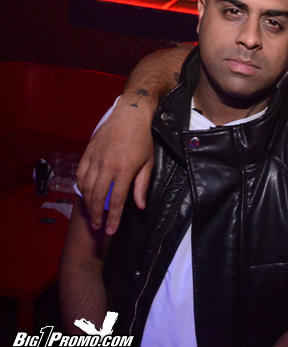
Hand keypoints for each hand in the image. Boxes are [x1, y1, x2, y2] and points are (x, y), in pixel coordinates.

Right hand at [76, 104, 154, 234]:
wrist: (130, 115)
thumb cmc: (142, 140)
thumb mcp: (148, 163)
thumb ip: (142, 186)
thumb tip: (140, 206)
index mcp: (125, 169)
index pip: (117, 201)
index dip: (113, 218)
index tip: (110, 230)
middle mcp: (107, 165)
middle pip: (98, 197)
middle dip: (97, 215)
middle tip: (97, 226)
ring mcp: (95, 159)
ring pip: (86, 187)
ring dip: (88, 203)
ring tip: (91, 213)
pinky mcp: (87, 153)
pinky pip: (80, 174)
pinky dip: (80, 187)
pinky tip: (85, 193)